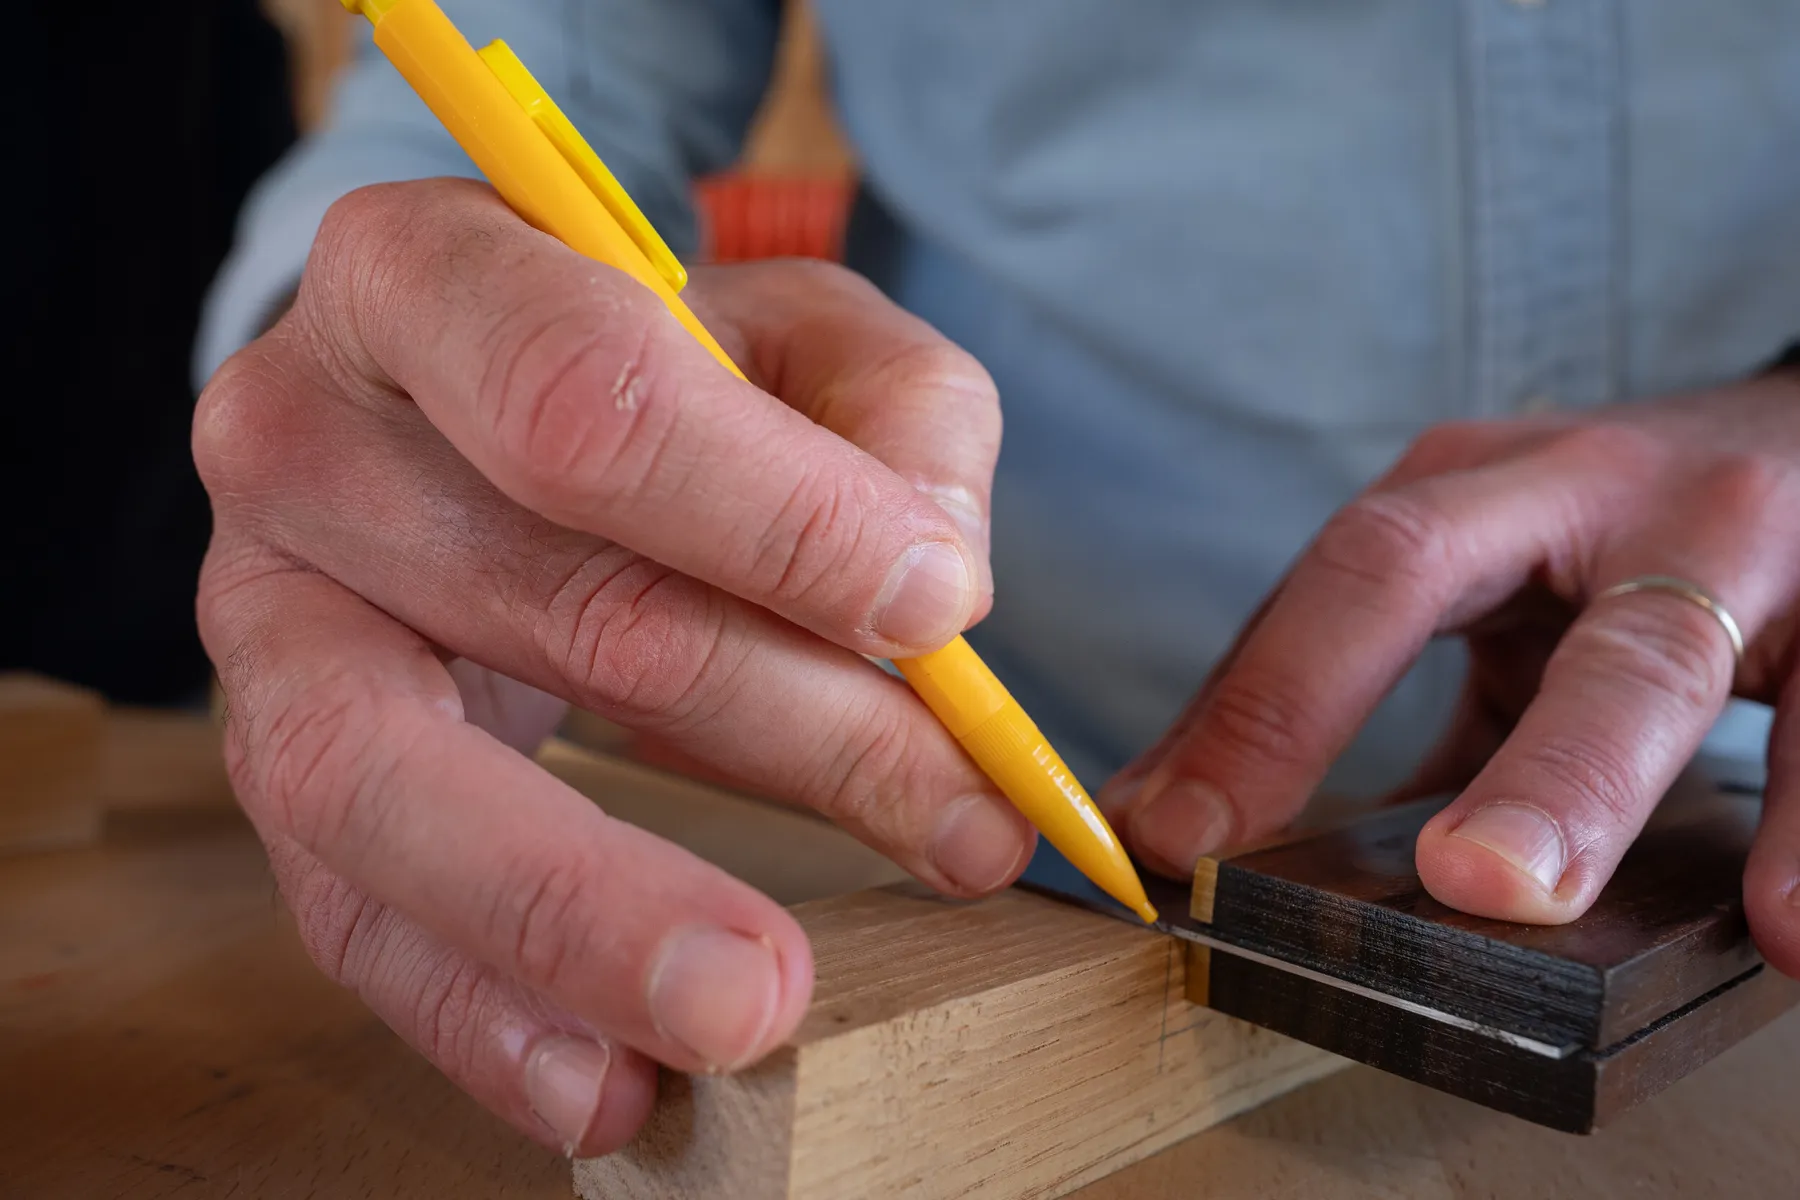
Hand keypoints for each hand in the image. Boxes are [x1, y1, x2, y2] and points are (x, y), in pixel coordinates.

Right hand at [194, 178, 1033, 1153]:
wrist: (478, 417)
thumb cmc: (655, 372)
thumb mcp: (798, 337)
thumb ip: (894, 417)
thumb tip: (934, 582)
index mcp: (421, 278)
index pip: (586, 399)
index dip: (775, 514)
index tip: (939, 612)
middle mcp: (301, 441)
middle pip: (548, 603)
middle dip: (785, 729)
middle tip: (954, 825)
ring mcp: (264, 622)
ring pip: (396, 786)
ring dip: (595, 914)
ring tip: (754, 1010)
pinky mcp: (277, 774)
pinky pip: (352, 917)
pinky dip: (484, 1017)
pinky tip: (610, 1084)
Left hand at [1102, 374, 1799, 977]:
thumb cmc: (1625, 538)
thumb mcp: (1495, 582)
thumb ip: (1382, 697)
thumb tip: (1212, 830)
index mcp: (1471, 490)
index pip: (1337, 582)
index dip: (1253, 706)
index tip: (1164, 832)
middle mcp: (1585, 489)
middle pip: (1442, 578)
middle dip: (1323, 704)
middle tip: (1296, 861)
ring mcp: (1729, 536)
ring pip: (1648, 659)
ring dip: (1582, 782)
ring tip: (1528, 892)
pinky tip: (1789, 928)